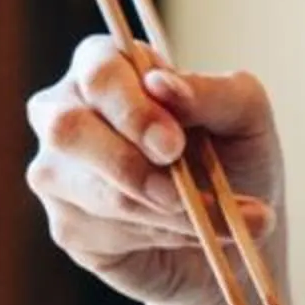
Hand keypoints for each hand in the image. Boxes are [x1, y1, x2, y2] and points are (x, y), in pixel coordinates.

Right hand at [25, 35, 284, 304]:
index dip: (133, 109)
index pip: (98, 72)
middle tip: (177, 192)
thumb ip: (211, 93)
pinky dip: (159, 237)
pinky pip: (104, 233)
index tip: (174, 144)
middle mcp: (66, 112)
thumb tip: (162, 83)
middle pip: (67, 129)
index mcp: (105, 68)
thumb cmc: (235, 156)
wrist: (235, 233)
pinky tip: (184, 234)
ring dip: (163, 211)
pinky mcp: (67, 226)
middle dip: (128, 164)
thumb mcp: (245, 116)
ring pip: (94, 192)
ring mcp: (59, 172)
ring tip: (213, 218)